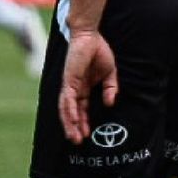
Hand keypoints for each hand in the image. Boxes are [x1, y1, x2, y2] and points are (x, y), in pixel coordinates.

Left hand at [58, 28, 118, 143]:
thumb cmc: (98, 51)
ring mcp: (70, 85)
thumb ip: (110, 88)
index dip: (83, 122)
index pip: (81, 109)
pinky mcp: (69, 80)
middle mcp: (74, 89)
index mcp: (83, 88)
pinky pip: (68, 98)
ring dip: (69, 123)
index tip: (87, 135)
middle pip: (71, 113)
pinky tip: (73, 120)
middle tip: (77, 142)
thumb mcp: (110, 73)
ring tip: (73, 137)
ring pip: (66, 109)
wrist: (90, 36)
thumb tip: (110, 103)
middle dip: (74, 128)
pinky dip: (70, 110)